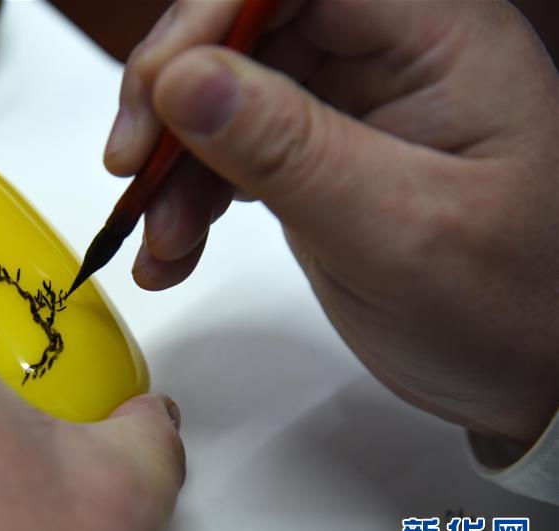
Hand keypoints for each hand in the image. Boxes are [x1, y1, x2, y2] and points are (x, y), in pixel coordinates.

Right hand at [105, 0, 556, 449]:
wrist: (526, 372)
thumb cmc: (508, 303)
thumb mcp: (396, 229)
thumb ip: (288, 151)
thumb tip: (182, 81)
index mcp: (433, 34)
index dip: (210, 14)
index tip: (160, 92)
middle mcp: (385, 55)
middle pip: (241, 28)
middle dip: (172, 96)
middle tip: (132, 165)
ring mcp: (344, 108)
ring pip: (220, 95)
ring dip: (173, 164)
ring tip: (160, 240)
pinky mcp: (314, 159)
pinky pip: (228, 154)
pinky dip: (188, 200)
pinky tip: (172, 252)